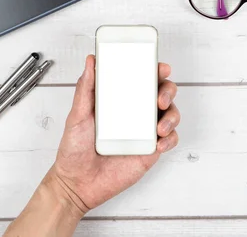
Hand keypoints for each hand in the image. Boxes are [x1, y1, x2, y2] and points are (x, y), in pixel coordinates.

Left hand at [50, 55, 179, 213]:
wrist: (76, 184)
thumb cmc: (74, 149)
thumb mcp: (77, 115)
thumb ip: (85, 89)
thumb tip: (90, 62)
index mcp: (121, 100)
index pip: (143, 79)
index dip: (155, 70)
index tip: (160, 67)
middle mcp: (136, 113)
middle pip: (163, 93)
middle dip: (168, 91)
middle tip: (160, 99)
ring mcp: (145, 131)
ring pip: (171, 115)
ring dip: (172, 116)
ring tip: (159, 127)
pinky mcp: (150, 150)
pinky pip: (170, 140)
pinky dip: (170, 139)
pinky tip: (159, 143)